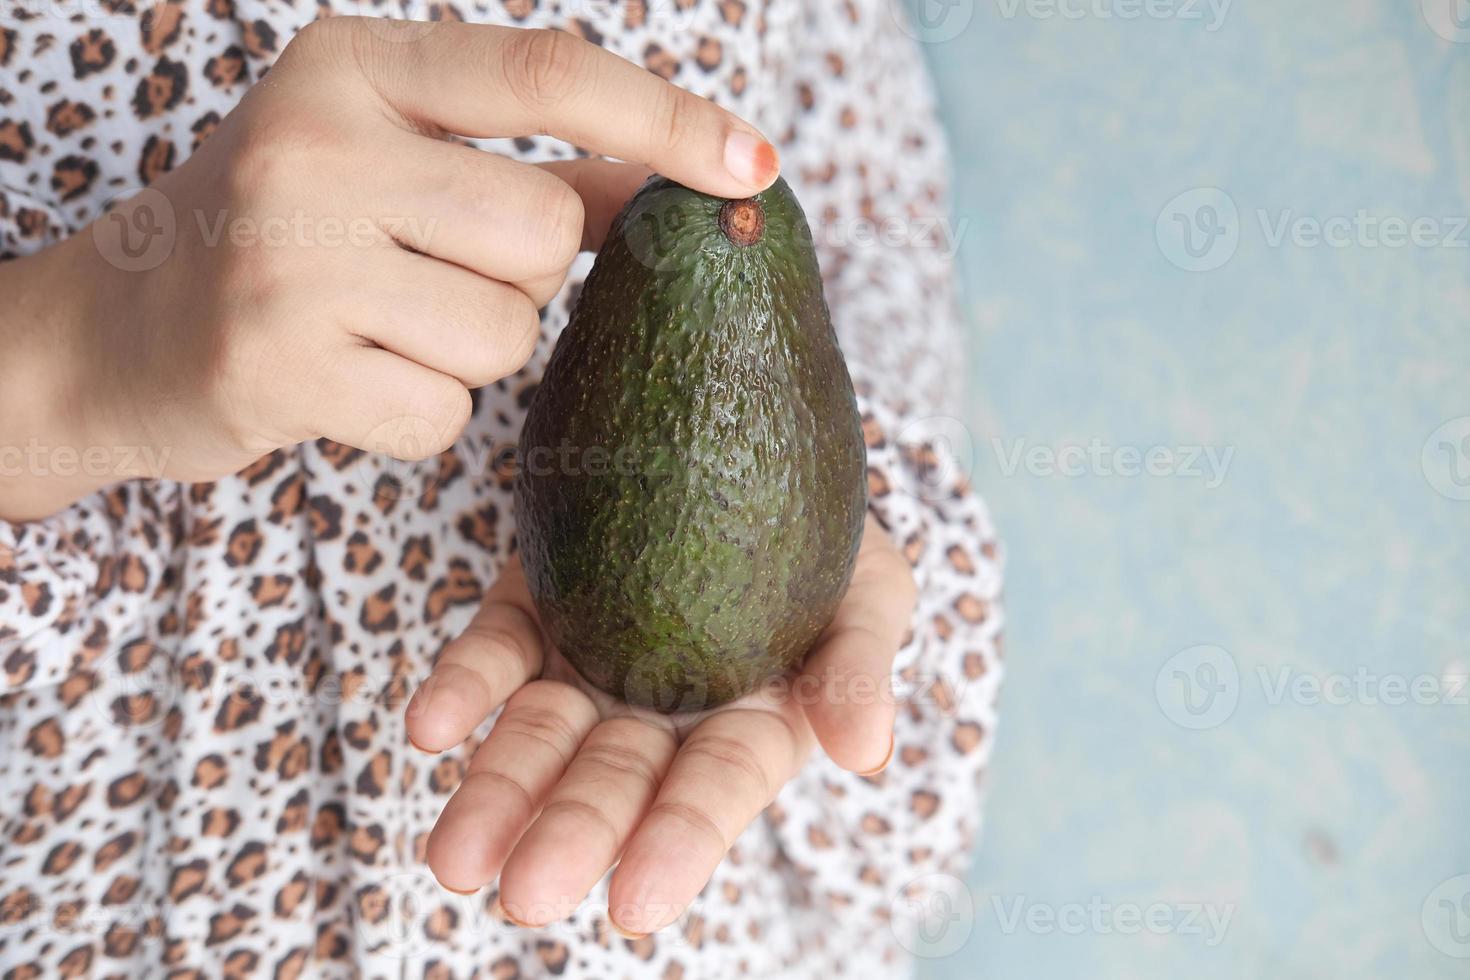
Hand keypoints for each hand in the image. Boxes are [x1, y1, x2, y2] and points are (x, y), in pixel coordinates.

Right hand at [0, 20, 778, 520]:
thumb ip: (534, 166)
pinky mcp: (272, 363)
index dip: (667, 119)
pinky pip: (443, 415)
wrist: (113, 329)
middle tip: (432, 274)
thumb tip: (680, 177)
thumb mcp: (394, 161)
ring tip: (380, 326)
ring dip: (470, 352)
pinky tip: (346, 381)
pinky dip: (416, 415)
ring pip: (505, 332)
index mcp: (353, 65)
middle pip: (543, 232)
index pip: (547, 73)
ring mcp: (285, 254)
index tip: (755, 165)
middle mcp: (313, 142)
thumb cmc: (285, 235)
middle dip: (522, 278)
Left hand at [404, 514, 916, 933]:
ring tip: (453, 859)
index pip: (713, 790)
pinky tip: (428, 726)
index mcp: (747, 727)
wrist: (747, 451)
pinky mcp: (535, 609)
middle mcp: (662, 712)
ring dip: (497, 792)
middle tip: (524, 897)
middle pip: (613, 781)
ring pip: (540, 737)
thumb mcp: (870, 596)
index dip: (679, 842)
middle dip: (572, 835)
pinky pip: (494, 654)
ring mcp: (592, 662)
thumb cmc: (834, 544)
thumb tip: (868, 752)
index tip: (635, 907)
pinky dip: (463, 690)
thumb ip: (859, 670)